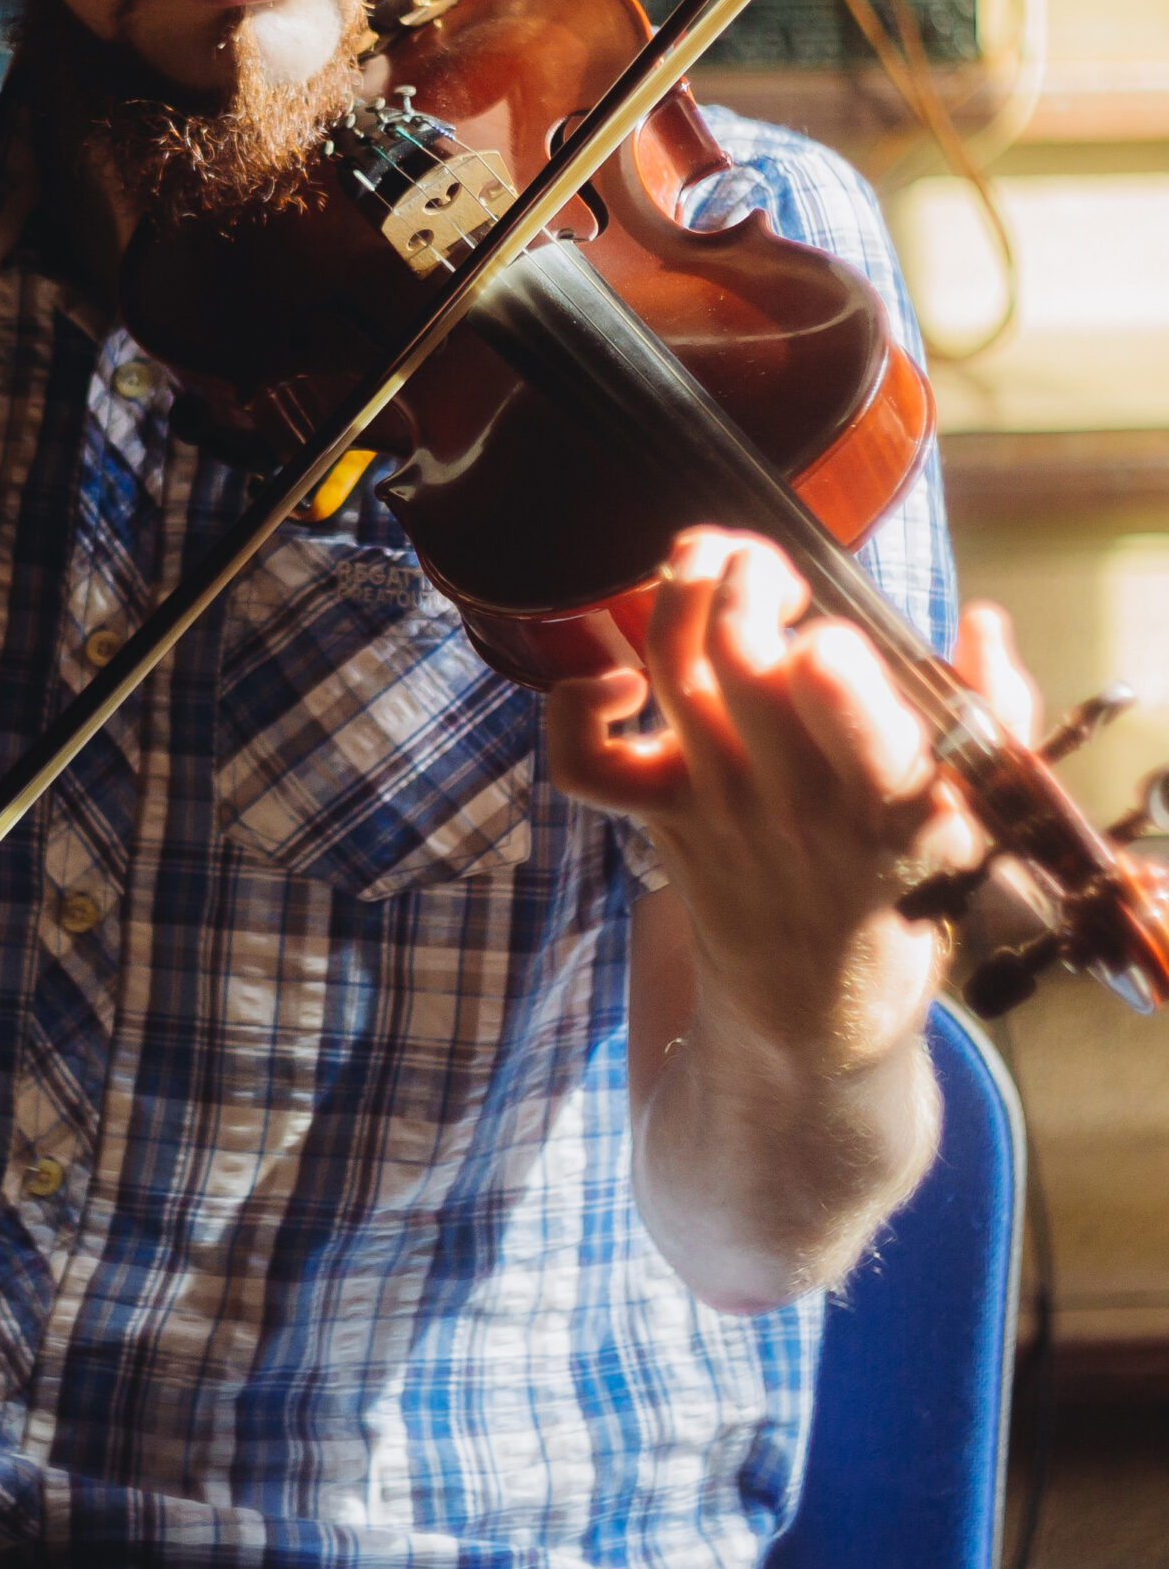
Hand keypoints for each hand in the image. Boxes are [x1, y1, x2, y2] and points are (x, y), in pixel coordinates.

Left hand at [548, 527, 1036, 1070]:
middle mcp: (792, 797)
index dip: (828, 657)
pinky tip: (624, 680)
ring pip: (673, 670)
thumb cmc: (906, 884)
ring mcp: (716, 805)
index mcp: (886, 797)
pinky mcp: (659, 816)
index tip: (834, 638)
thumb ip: (993, 713)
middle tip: (774, 573)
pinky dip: (576, 706)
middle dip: (749, 576)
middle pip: (740, 653)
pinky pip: (583, 762)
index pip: (848, 721)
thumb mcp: (980, 813)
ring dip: (682, 591)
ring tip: (711, 563)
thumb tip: (982, 623)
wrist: (819, 1004)